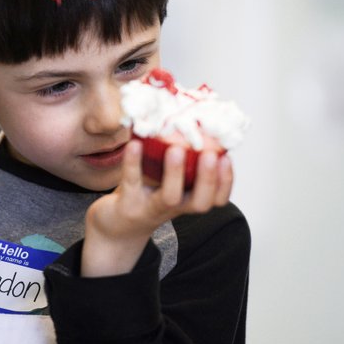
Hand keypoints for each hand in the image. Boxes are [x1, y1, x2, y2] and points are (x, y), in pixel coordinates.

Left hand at [81, 140, 233, 276]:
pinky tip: (134, 144)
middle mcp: (174, 208)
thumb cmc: (146, 195)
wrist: (116, 226)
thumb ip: (181, 159)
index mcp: (188, 199)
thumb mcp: (167, 180)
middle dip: (209, 179)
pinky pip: (133, 182)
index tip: (227, 158)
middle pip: (200, 202)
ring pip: (170, 196)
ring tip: (176, 149)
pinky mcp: (129, 204)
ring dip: (175, 172)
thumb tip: (192, 117)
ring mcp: (151, 207)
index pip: (217, 199)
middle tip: (211, 154)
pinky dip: (133, 163)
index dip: (226, 181)